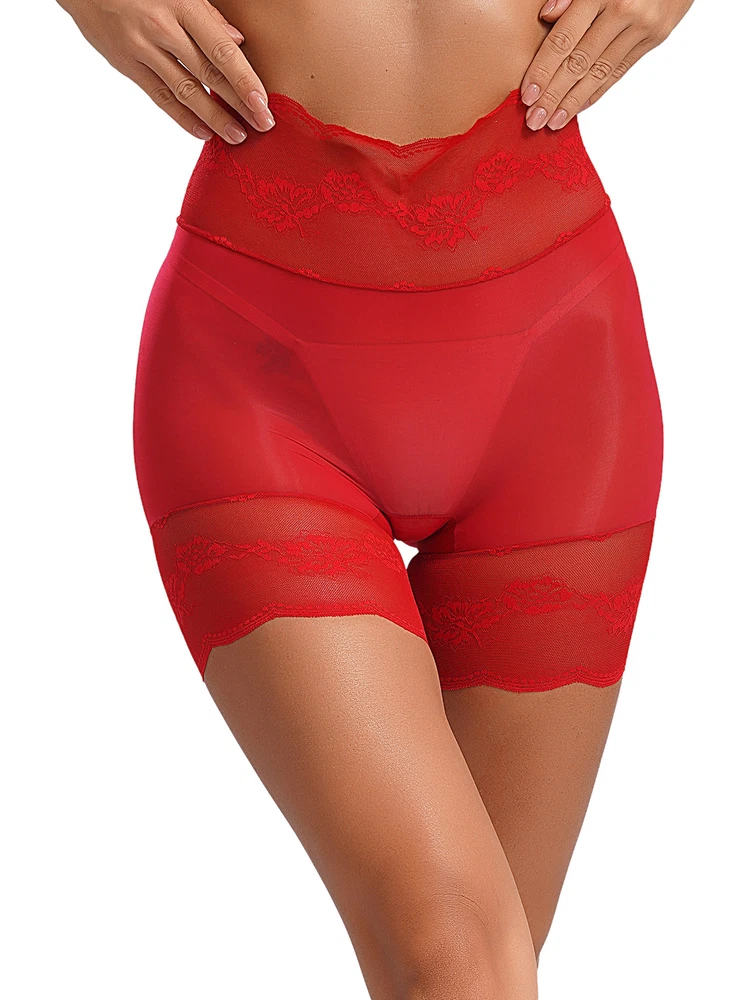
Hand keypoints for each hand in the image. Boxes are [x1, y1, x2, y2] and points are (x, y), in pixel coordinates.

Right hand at [57, 0, 274, 141]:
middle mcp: (162, 27)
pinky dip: (182, 117)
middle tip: (262, 126)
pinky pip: (159, 96)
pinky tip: (203, 132)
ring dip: (214, 117)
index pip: (221, 50)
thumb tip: (237, 42)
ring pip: (185, 91)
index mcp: (181, 4)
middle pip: (208, 74)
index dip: (244, 80)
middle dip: (239, 104)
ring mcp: (142, 48)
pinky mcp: (126, 64)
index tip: (263, 104)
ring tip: (237, 136)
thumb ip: (208, 14)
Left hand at [520, 0, 694, 129]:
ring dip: (573, 101)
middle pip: (579, 62)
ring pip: (599, 72)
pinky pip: (620, 69)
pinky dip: (597, 90)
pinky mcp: (656, 36)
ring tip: (553, 123)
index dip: (543, 70)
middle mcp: (623, 11)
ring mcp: (642, 26)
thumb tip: (546, 16)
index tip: (527, 95)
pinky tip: (579, 107)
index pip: (564, 39)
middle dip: (553, 95)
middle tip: (534, 120)